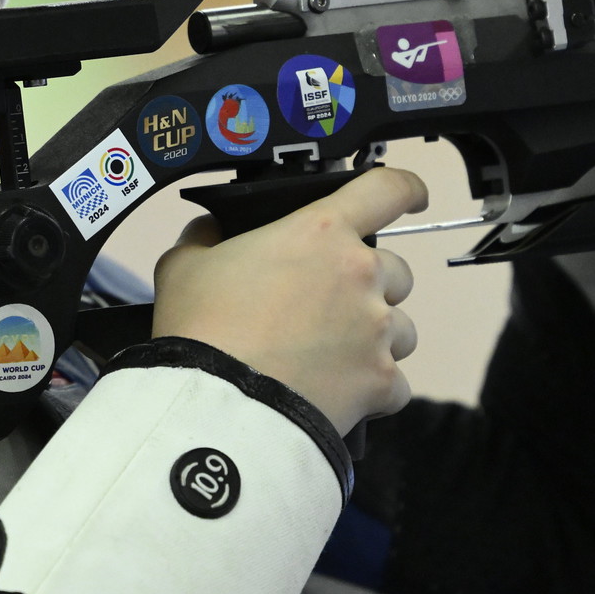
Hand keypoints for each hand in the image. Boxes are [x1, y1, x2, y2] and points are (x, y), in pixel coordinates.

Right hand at [150, 167, 426, 434]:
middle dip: (370, 286)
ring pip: (401, 330)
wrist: (219, 406)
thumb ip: (205, 237)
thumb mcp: (184, 265)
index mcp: (321, 232)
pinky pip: (394, 383)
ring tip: (330, 357)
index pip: (387, 189)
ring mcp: (377, 330)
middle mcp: (361, 275)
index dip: (405, 188)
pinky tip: (337, 393)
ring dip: (375, 338)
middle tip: (327, 308)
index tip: (410, 196)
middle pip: (397, 271)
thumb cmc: (201, 328)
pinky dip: (372, 389)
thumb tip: (211, 229)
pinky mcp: (381, 382)